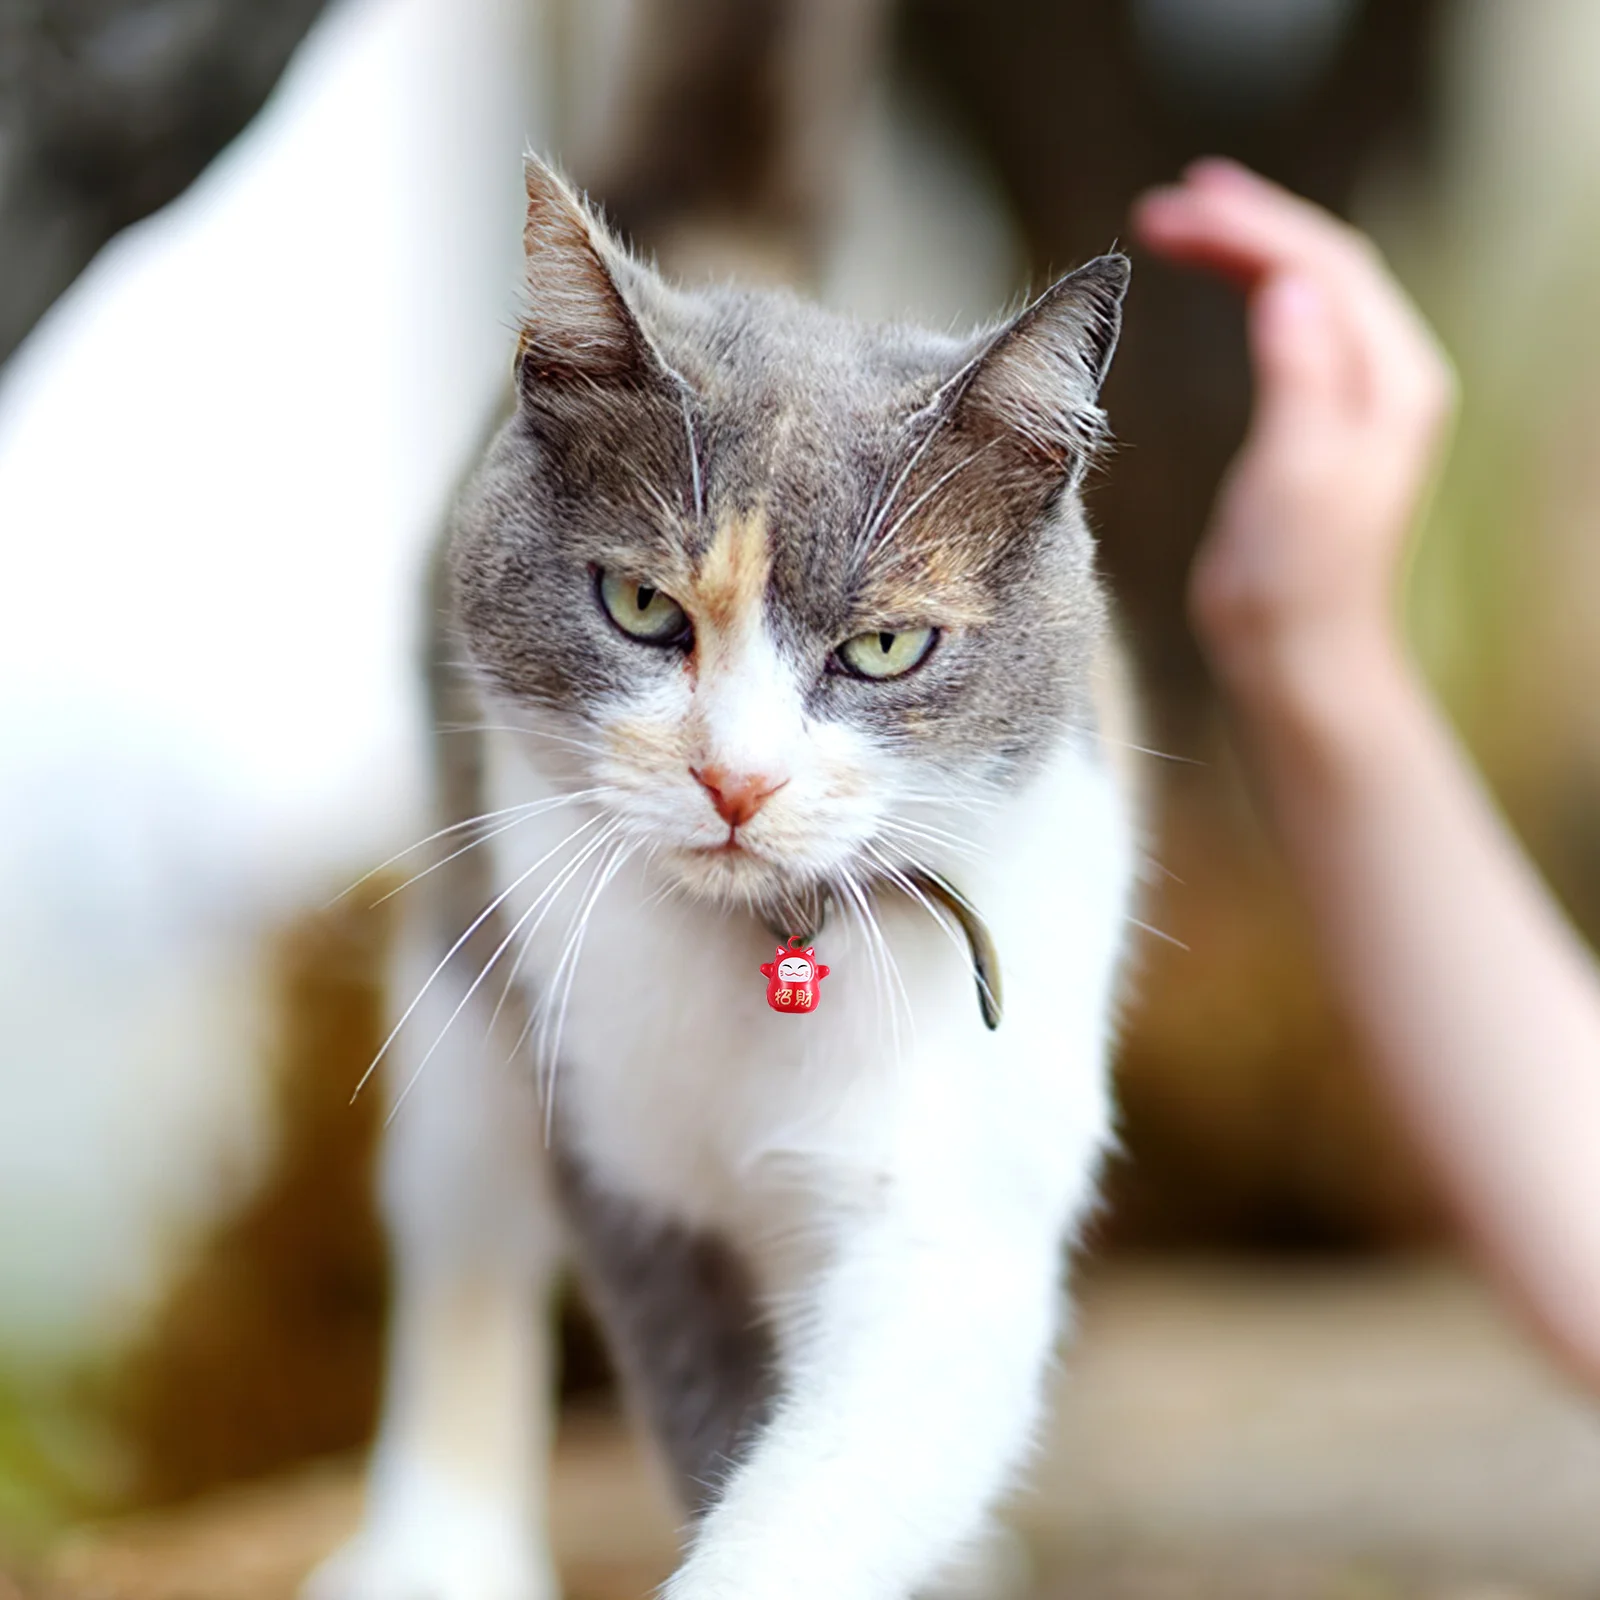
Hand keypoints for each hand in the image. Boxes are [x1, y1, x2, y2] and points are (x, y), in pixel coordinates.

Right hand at [1133, 159, 1456, 694]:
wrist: (1300, 659)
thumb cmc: (1294, 586)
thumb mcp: (1296, 478)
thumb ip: (1300, 378)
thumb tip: (1286, 288)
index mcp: (1390, 383)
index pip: (1325, 268)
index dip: (1252, 227)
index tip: (1175, 210)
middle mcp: (1385, 379)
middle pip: (1321, 266)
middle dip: (1247, 224)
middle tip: (1168, 205)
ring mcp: (1357, 400)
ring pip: (1308, 292)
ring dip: (1248, 251)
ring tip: (1184, 223)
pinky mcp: (1322, 424)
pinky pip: (1296, 330)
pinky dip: (1255, 293)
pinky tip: (1224, 282)